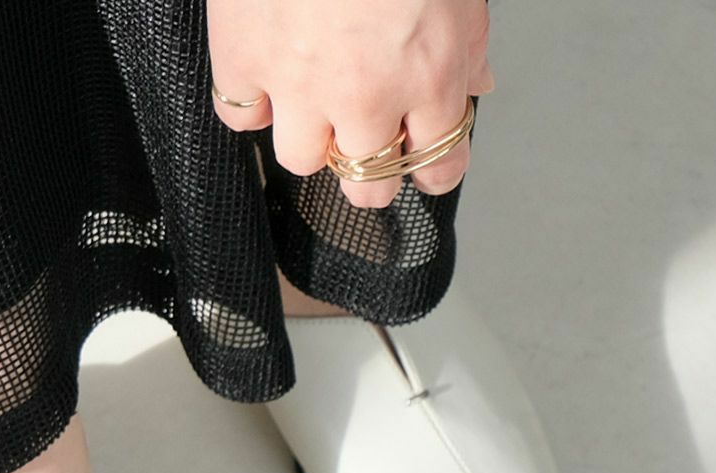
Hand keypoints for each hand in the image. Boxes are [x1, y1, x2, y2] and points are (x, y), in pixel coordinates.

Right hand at [207, 0, 494, 207]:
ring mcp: (299, 87)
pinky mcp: (244, 62)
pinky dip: (252, 103)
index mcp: (430, 78)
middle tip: (367, 146)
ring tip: (312, 102)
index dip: (434, 169)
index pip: (439, 166)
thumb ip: (466, 44)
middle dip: (371, 172)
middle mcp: (366, 100)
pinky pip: (242, 115)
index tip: (427, 162)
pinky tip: (265, 76)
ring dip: (311, 140)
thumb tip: (474, 84)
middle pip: (367, 185)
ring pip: (302, 160)